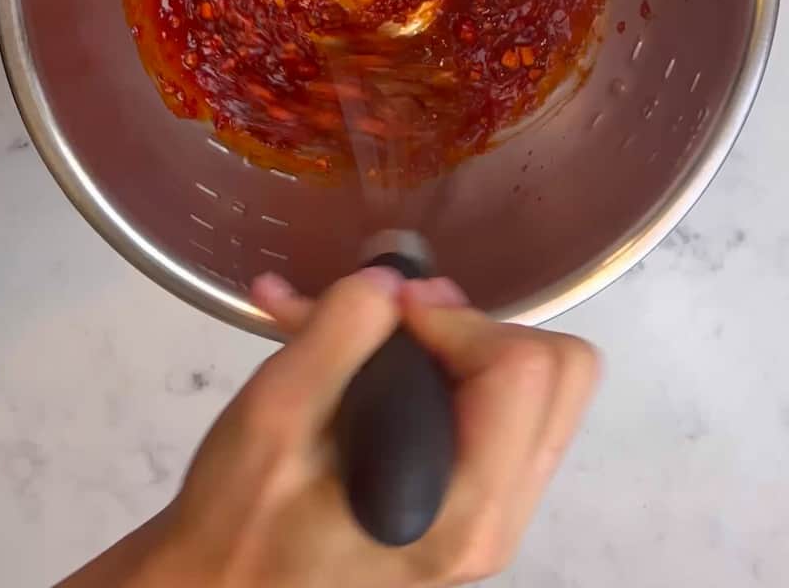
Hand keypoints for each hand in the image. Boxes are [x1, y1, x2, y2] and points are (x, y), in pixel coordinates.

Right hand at [75, 269, 593, 587]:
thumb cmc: (241, 520)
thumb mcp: (273, 417)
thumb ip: (339, 333)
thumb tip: (394, 279)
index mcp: (464, 507)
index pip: (522, 368)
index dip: (454, 316)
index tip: (387, 312)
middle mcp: (498, 514)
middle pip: (558, 371)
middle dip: (474, 324)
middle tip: (392, 319)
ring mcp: (491, 509)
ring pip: (536, 383)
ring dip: (453, 336)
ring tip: (358, 323)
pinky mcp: (469, 497)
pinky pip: (494, 405)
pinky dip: (435, 362)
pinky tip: (342, 338)